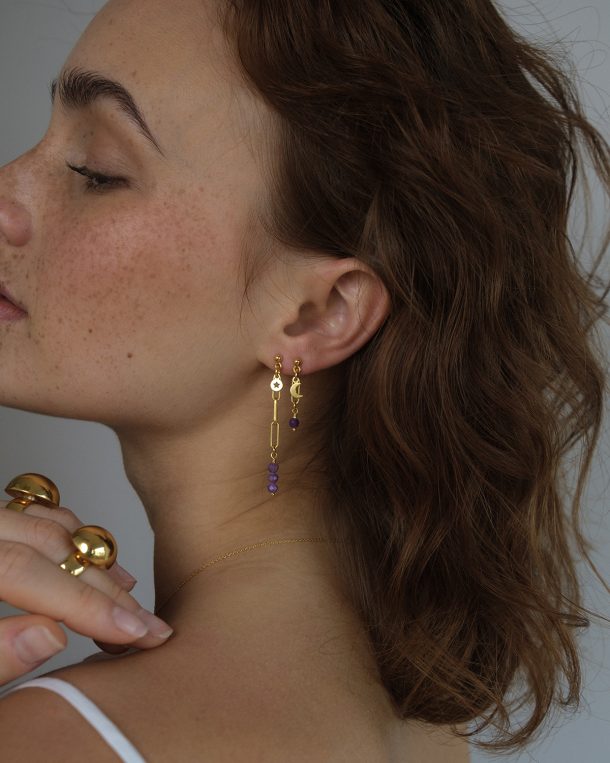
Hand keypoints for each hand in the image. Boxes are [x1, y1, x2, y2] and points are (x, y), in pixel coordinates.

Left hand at [0, 499, 172, 686]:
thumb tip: (50, 639)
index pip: (26, 570)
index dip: (85, 603)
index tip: (132, 631)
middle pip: (51, 546)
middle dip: (105, 590)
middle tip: (148, 626)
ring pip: (52, 524)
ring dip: (96, 562)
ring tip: (130, 597)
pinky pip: (42, 515)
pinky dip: (76, 540)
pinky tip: (97, 562)